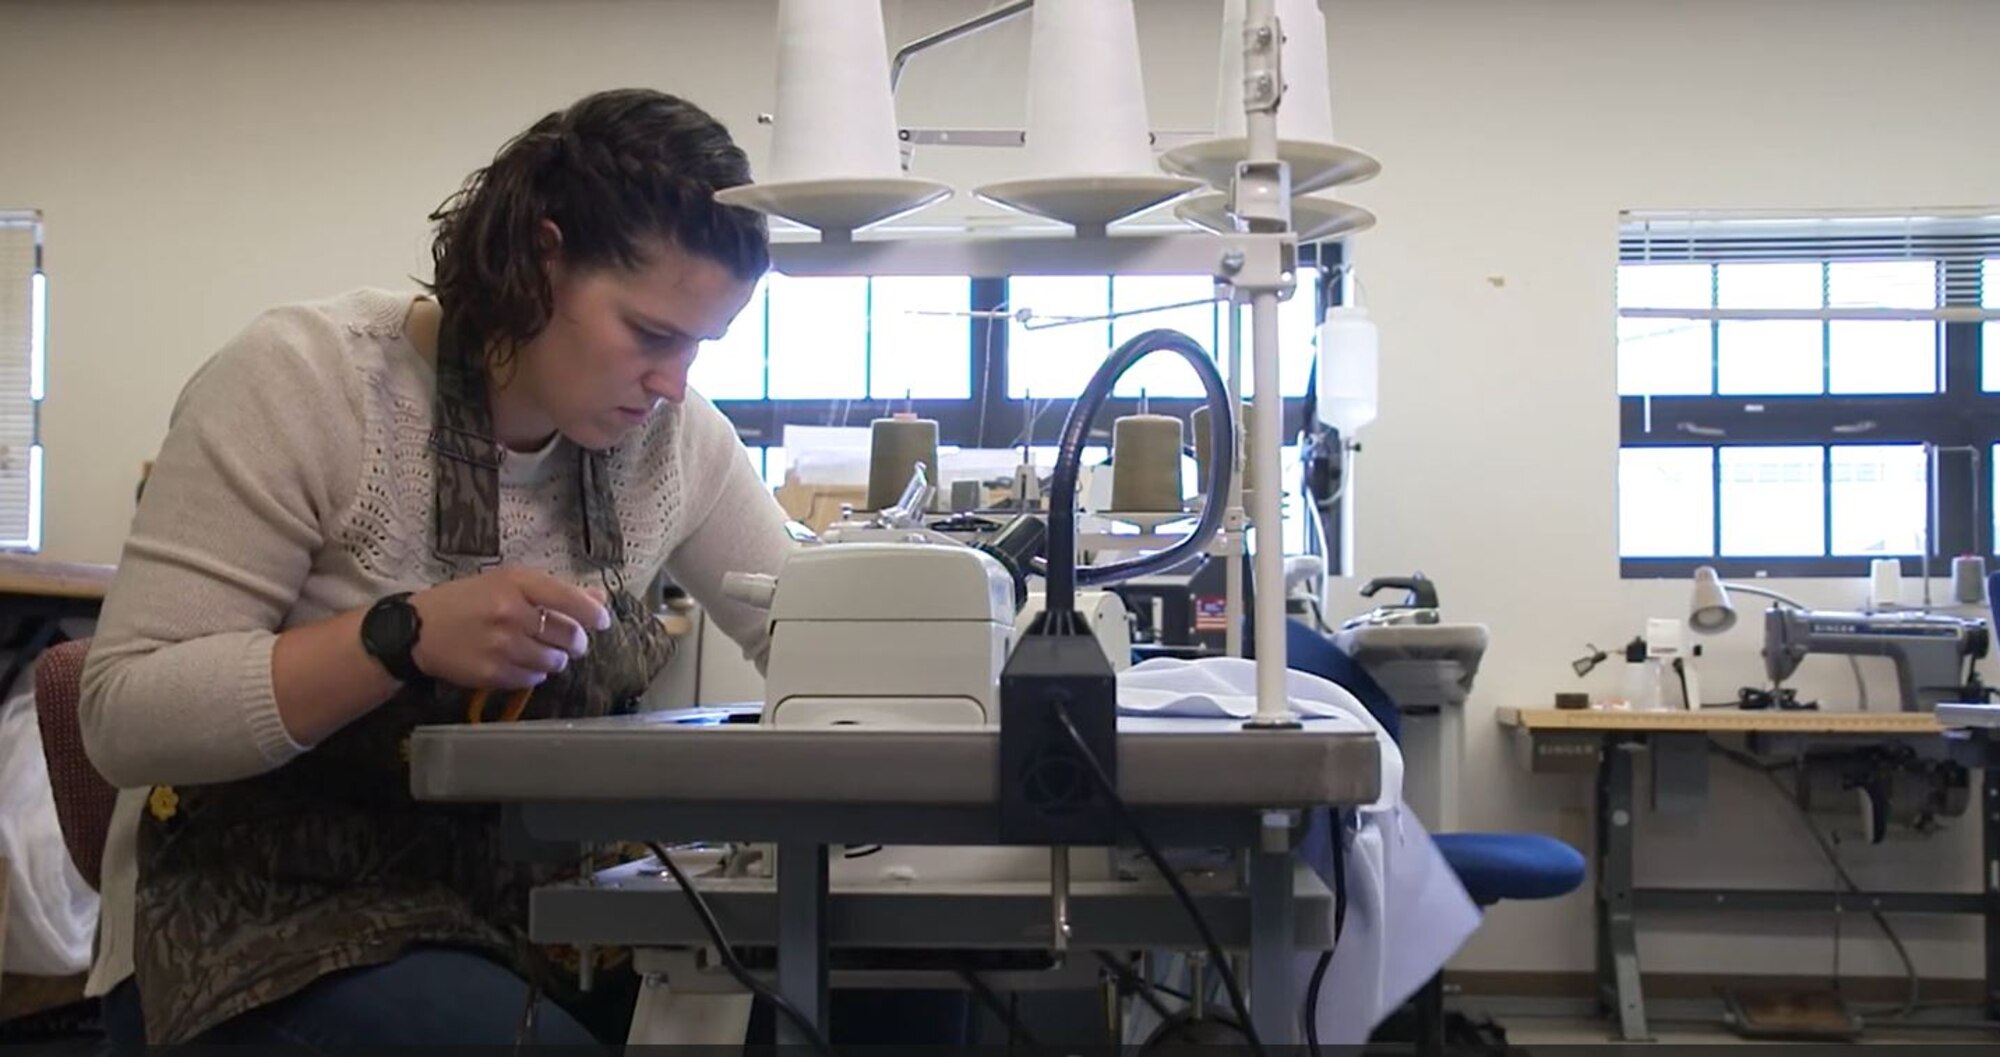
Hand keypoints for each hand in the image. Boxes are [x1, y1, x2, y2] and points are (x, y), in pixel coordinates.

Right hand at [406, 567, 611, 688]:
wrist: (417, 630)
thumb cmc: (465, 601)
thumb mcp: (506, 583)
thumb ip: (554, 591)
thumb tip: (598, 598)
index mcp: (516, 584)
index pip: (571, 599)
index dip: (594, 613)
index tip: (602, 621)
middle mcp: (512, 613)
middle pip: (570, 636)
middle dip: (574, 640)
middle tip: (566, 638)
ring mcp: (503, 646)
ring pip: (556, 661)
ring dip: (554, 658)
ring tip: (537, 649)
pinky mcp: (494, 673)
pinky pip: (534, 678)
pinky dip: (534, 672)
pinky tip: (519, 660)